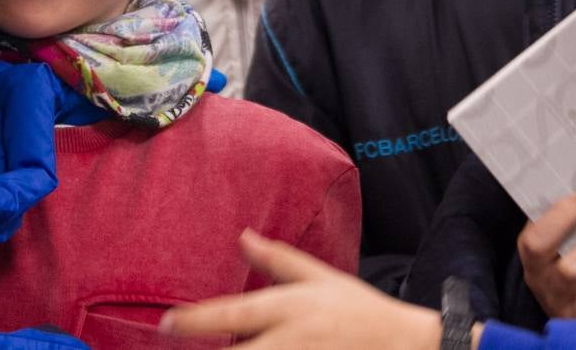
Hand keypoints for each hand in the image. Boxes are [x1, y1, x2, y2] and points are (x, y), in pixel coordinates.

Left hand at [159, 230, 443, 349]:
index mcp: (290, 308)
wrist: (411, 347)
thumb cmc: (362, 312)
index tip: (165, 324)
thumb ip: (278, 260)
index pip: (233, 314)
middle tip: (173, 344)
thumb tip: (242, 236)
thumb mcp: (321, 278)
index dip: (196, 321)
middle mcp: (292, 341)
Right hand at [518, 192, 575, 329]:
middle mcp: (540, 278)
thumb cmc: (573, 272)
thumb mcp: (560, 253)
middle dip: (566, 222)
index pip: (532, 235)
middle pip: (543, 250)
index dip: (556, 215)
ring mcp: (559, 300)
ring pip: (571, 272)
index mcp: (532, 257)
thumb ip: (564, 228)